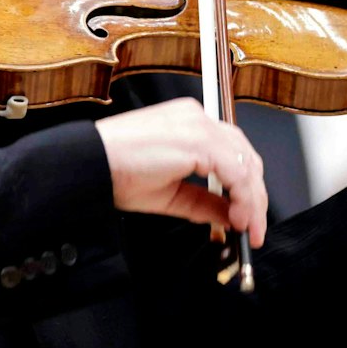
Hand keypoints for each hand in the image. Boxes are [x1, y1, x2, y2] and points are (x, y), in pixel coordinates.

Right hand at [93, 99, 267, 245]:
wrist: (91, 164)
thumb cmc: (117, 172)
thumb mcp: (170, 193)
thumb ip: (204, 202)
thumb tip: (230, 216)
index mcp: (190, 124)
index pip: (233, 152)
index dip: (246, 188)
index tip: (247, 217)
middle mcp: (198, 119)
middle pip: (246, 156)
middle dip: (255, 196)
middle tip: (254, 228)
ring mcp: (199, 126)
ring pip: (246, 164)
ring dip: (252, 201)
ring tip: (248, 228)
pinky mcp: (199, 139)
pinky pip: (236, 171)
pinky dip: (243, 197)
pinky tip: (238, 218)